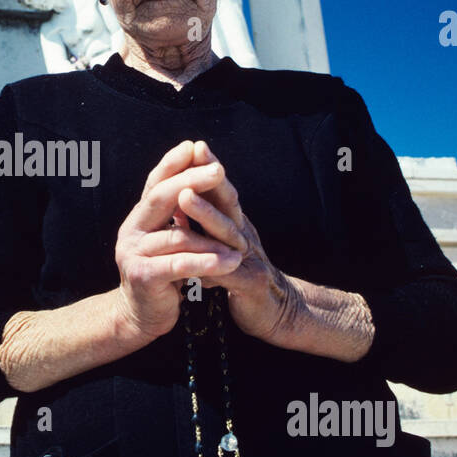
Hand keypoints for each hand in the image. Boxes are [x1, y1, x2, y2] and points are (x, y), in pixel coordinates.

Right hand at [113, 140, 246, 341]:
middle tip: (219, 171)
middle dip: (192, 181)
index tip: (195, 146)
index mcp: (140, 217)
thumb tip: (197, 173)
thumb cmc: (162, 274)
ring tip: (241, 238)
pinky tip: (230, 262)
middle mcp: (132, 230)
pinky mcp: (143, 276)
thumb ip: (177, 214)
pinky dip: (206, 263)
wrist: (141, 315)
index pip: (155, 183)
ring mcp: (134, 253)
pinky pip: (179, 265)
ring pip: (176, 236)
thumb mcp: (169, 238)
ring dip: (211, 236)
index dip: (173, 163)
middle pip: (161, 197)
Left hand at [173, 141, 297, 343]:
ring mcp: (250, 258)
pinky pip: (228, 272)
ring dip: (206, 213)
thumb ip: (204, 223)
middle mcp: (244, 235)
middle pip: (228, 201)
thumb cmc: (242, 274)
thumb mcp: (222, 244)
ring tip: (185, 196)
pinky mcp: (250, 284)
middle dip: (210, 177)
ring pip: (227, 232)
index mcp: (236, 224)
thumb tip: (182, 195)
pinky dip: (212, 264)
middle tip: (196, 154)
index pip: (221, 191)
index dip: (208, 168)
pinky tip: (195, 257)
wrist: (275, 311)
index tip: (193, 145)